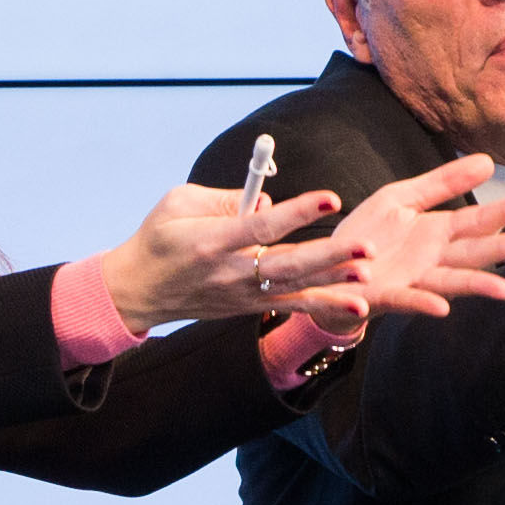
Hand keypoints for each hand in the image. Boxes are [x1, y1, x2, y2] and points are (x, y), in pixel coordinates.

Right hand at [90, 179, 351, 330]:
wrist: (138, 291)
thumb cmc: (158, 238)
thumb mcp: (178, 202)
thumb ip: (224, 197)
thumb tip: (269, 202)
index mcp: (212, 240)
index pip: (263, 226)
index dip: (299, 211)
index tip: (331, 198)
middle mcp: (230, 271)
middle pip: (287, 263)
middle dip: (329, 255)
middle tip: (365, 246)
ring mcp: (241, 294)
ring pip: (294, 287)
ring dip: (333, 281)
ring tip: (366, 274)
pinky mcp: (247, 307)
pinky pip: (291, 304)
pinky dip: (323, 304)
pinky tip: (356, 304)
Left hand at [278, 155, 504, 339]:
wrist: (327, 268)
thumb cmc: (369, 235)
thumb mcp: (402, 198)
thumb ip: (442, 183)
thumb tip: (487, 161)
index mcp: (437, 232)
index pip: (478, 220)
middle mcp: (432, 259)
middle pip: (474, 253)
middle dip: (503, 251)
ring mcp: (412, 280)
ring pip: (451, 282)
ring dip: (476, 286)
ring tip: (504, 291)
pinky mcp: (385, 295)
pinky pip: (407, 300)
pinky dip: (424, 304)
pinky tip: (442, 308)